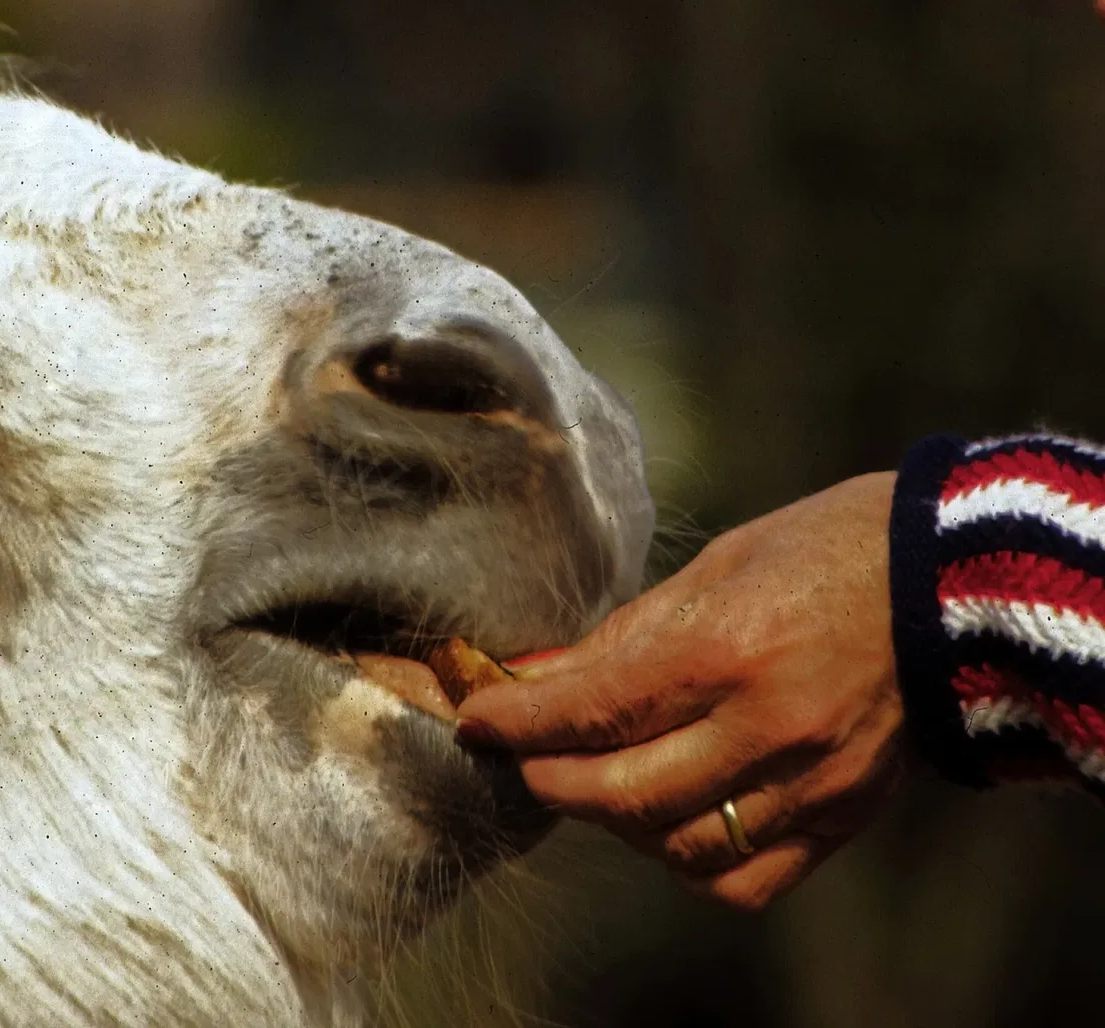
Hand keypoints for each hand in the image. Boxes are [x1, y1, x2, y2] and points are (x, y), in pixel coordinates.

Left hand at [456, 472, 906, 912]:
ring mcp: (809, 781)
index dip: (518, 723)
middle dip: (550, 779)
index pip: (592, 710)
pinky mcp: (841, 815)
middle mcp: (767, 726)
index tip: (475, 722)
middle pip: (623, 794)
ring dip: (613, 823)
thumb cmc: (824, 551)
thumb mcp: (713, 568)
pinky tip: (668, 822)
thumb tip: (535, 675)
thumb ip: (622, 636)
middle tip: (521, 756)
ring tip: (594, 782)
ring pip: (677, 846)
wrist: (955, 583)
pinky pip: (746, 878)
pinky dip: (689, 862)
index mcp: (727, 647)